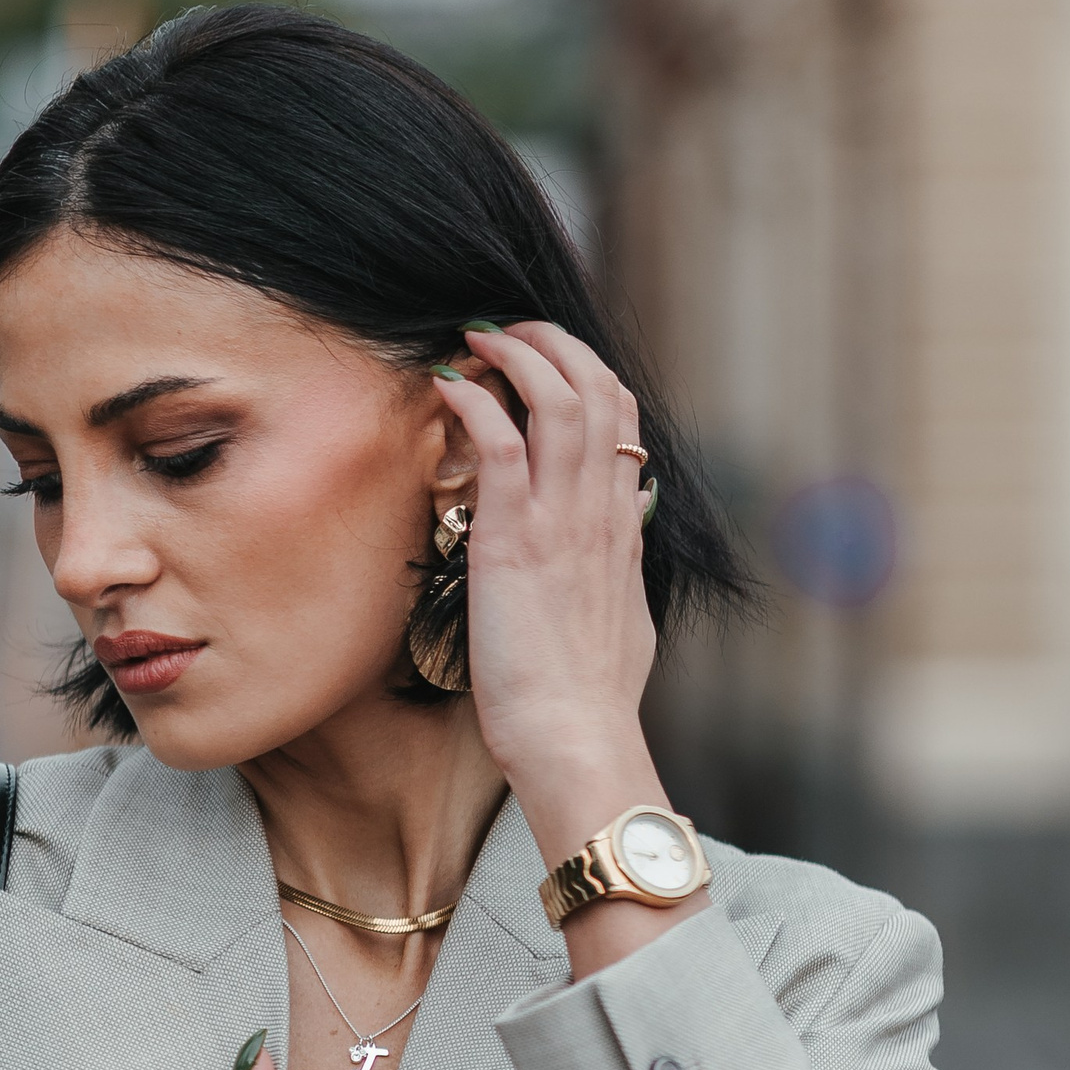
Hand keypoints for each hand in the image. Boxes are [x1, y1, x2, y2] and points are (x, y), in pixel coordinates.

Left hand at [435, 322, 656, 812]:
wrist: (577, 739)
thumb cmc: (588, 700)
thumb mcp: (621, 622)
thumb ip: (619, 577)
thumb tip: (618, 557)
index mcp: (620, 528)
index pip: (622, 419)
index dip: (587, 372)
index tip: (548, 359)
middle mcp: (599, 512)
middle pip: (598, 388)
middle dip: (554, 342)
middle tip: (509, 330)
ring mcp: (561, 521)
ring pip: (558, 398)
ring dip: (516, 353)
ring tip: (478, 338)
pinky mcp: (515, 540)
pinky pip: (501, 443)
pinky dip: (475, 401)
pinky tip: (448, 386)